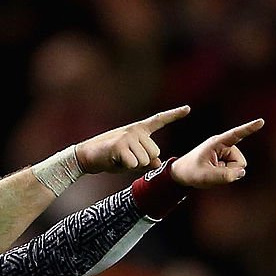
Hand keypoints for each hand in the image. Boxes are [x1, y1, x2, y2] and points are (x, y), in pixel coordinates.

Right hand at [75, 106, 190, 173]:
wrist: (86, 156)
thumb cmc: (110, 158)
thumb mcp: (131, 159)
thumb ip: (146, 160)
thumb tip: (158, 163)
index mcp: (139, 130)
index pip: (159, 120)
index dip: (174, 114)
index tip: (188, 108)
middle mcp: (136, 130)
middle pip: (155, 153)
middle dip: (142, 162)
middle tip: (125, 158)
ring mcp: (128, 136)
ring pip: (145, 160)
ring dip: (133, 165)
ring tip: (119, 158)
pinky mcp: (120, 145)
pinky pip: (134, 164)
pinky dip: (125, 167)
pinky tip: (114, 160)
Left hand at [171, 118, 264, 187]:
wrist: (181, 174)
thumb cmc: (191, 172)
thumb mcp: (206, 176)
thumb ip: (224, 176)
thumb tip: (241, 172)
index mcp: (217, 142)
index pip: (236, 134)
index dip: (249, 128)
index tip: (261, 121)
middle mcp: (224, 145)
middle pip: (240, 162)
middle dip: (230, 171)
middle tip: (212, 172)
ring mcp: (225, 152)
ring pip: (238, 168)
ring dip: (227, 174)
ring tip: (212, 172)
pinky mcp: (226, 159)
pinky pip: (234, 171)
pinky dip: (226, 175)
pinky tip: (214, 172)